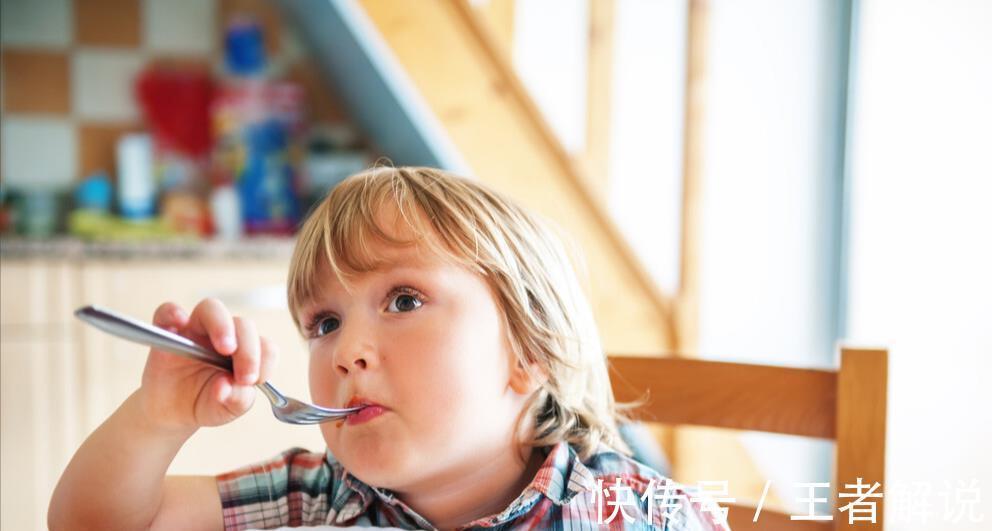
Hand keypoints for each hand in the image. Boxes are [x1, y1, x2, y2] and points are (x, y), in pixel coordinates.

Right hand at [136, 298, 277, 432]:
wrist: (173, 413)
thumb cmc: (207, 404)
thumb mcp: (227, 410)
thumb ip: (237, 400)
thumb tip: (228, 385)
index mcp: (245, 352)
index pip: (265, 345)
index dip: (264, 360)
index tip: (253, 381)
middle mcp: (223, 336)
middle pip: (242, 324)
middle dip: (249, 349)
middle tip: (244, 376)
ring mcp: (195, 331)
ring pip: (211, 309)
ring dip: (221, 326)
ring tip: (225, 349)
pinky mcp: (167, 333)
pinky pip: (167, 312)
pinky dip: (172, 313)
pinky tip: (178, 324)